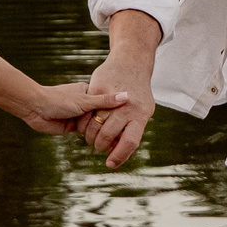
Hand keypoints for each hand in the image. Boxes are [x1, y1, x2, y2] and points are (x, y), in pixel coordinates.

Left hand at [22, 80, 128, 136]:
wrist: (35, 108)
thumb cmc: (58, 99)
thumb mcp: (84, 100)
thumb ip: (105, 101)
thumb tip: (127, 95)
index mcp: (90, 92)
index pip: (109, 104)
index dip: (118, 113)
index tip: (129, 120)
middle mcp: (86, 104)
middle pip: (104, 117)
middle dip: (111, 125)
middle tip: (124, 135)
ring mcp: (80, 116)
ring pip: (96, 127)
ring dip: (103, 133)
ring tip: (116, 142)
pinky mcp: (74, 127)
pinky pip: (88, 134)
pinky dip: (95, 139)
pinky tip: (106, 146)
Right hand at [81, 52, 156, 167]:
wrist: (131, 62)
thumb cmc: (137, 93)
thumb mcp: (142, 110)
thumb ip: (132, 129)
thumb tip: (120, 150)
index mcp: (141, 115)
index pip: (130, 142)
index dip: (119, 156)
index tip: (109, 164)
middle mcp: (128, 106)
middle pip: (108, 134)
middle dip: (99, 145)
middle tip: (96, 146)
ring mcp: (112, 97)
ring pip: (96, 125)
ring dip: (90, 136)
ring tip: (90, 137)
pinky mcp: (98, 88)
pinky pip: (87, 112)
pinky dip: (83, 122)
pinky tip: (84, 125)